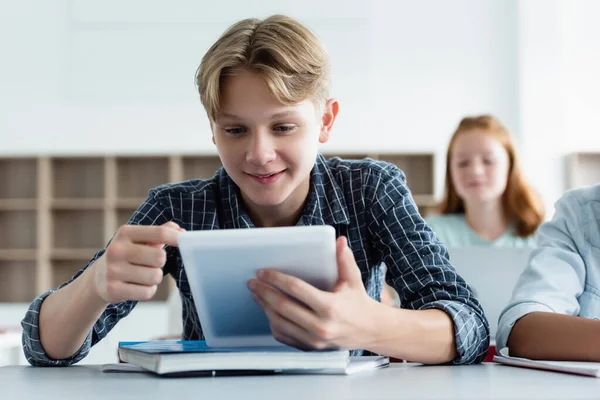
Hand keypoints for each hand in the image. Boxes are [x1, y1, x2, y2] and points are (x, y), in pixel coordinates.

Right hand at [93, 221, 183, 303]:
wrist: (98, 278)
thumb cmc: (126, 255)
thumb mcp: (138, 240)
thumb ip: (159, 233)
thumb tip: (180, 231)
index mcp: (125, 233)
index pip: (159, 233)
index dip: (176, 238)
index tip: (185, 241)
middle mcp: (116, 250)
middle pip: (160, 257)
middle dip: (160, 263)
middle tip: (150, 264)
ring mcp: (113, 271)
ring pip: (155, 277)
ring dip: (155, 279)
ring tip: (143, 276)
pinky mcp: (113, 290)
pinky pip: (147, 293)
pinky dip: (148, 291)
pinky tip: (137, 287)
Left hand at [248, 236, 378, 350]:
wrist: (370, 331)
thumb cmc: (359, 303)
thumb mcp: (353, 280)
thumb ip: (345, 260)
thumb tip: (339, 241)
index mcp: (330, 306)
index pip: (296, 289)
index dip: (276, 279)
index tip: (264, 272)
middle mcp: (320, 325)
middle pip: (283, 307)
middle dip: (264, 292)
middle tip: (253, 282)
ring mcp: (314, 339)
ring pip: (280, 323)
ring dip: (265, 307)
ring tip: (258, 295)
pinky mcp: (310, 348)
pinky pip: (284, 337)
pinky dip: (273, 324)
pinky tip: (269, 311)